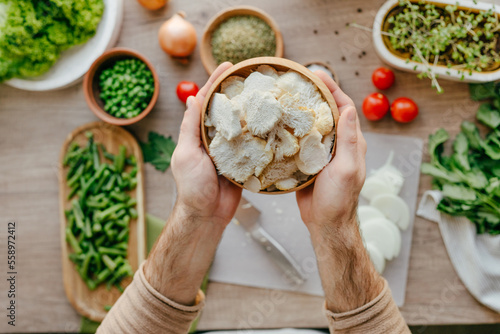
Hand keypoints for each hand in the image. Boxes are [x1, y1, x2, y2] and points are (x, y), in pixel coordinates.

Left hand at [145, 63, 242, 305]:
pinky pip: (252, 144)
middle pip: (226, 109)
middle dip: (237, 91)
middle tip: (252, 76)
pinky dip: (260, 133)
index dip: (216, 82)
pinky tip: (271, 121)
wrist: (207, 215)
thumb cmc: (192, 185)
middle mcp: (214, 138)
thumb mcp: (186, 152)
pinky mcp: (243, 162)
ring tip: (265, 93)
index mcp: (198, 133)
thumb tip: (191, 98)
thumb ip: (190, 126)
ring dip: (251, 110)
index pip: (207, 101)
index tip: (228, 65)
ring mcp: (229, 150)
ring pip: (242, 125)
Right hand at [296, 71, 366, 232]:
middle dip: (314, 93)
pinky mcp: (308, 161)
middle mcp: (338, 143)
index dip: (332, 88)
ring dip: (301, 109)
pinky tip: (278, 123)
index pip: (344, 107)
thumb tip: (350, 108)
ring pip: (312, 124)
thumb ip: (349, 140)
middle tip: (296, 80)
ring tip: (285, 96)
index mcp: (352, 142)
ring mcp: (322, 152)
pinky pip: (300, 140)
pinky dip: (291, 128)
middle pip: (327, 111)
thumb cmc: (339, 199)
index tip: (316, 74)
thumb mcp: (347, 168)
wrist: (325, 224)